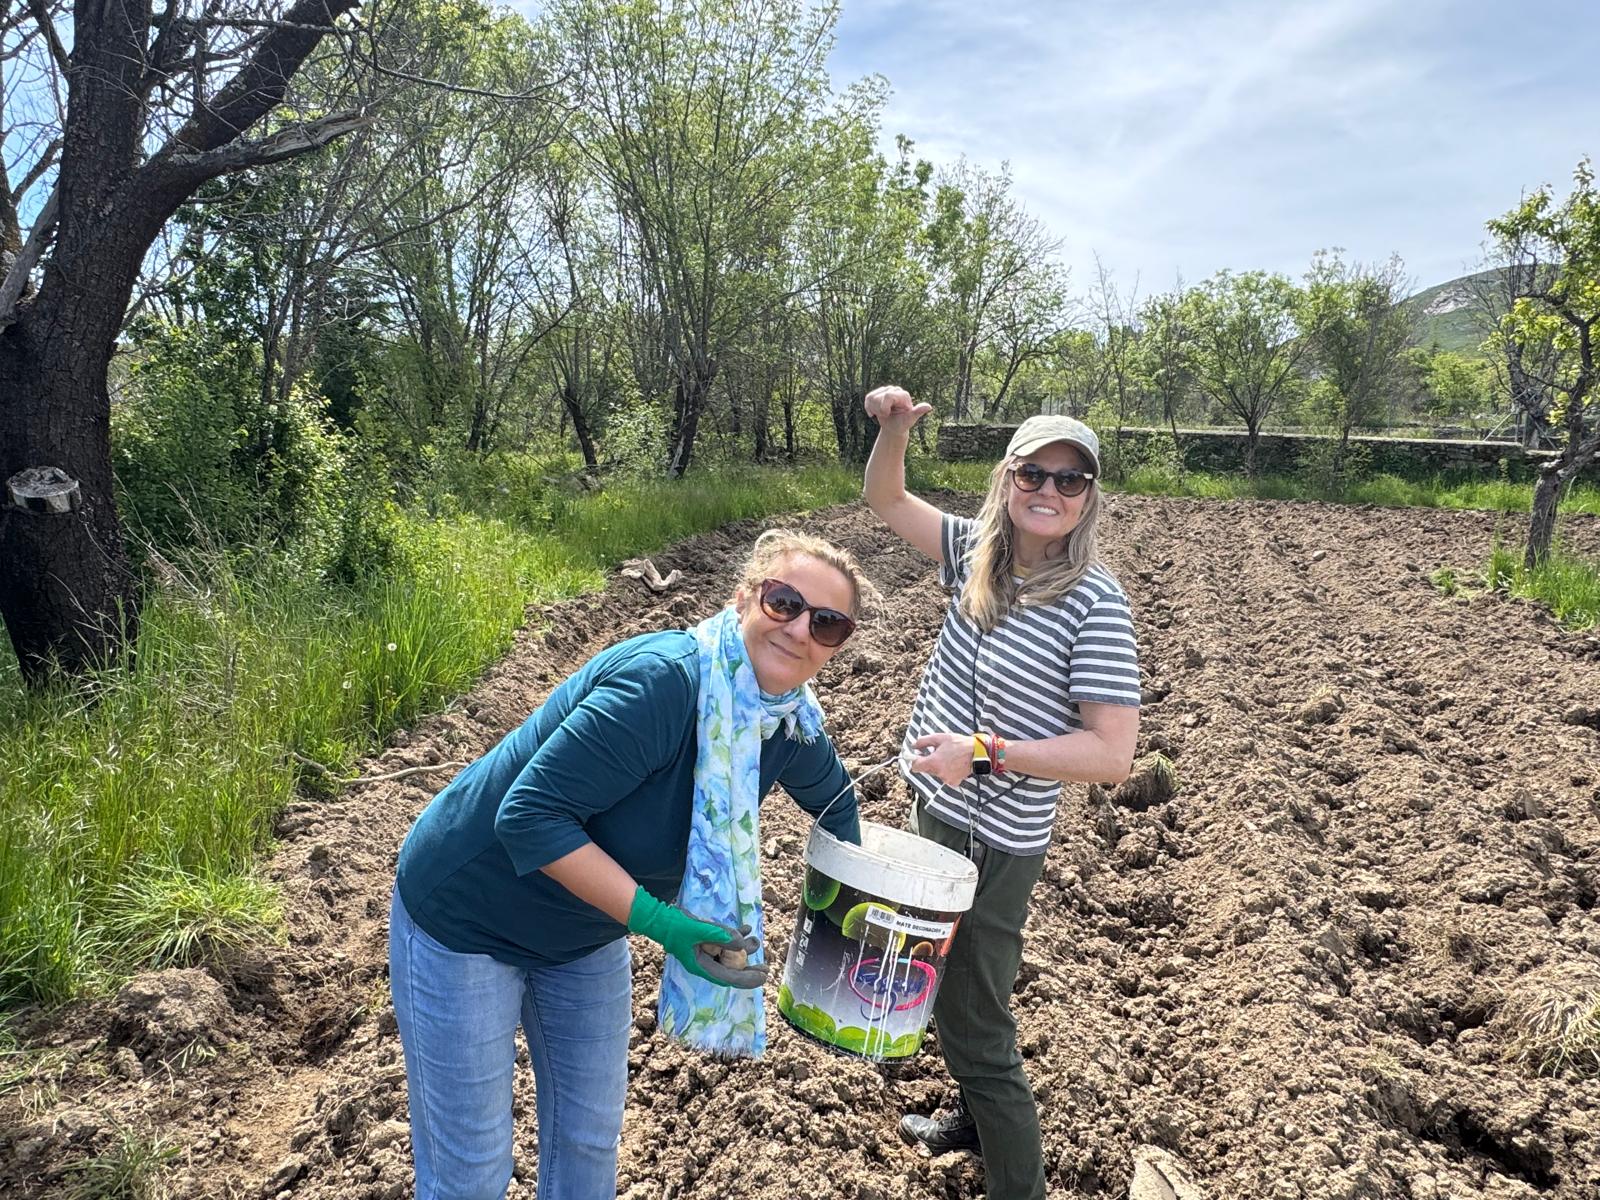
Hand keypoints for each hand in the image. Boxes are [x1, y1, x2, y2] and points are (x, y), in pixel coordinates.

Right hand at [626, 888, 766, 989]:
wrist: (661, 918)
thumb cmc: (676, 927)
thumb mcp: (700, 931)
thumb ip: (721, 936)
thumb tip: (744, 943)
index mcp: (703, 967)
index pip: (730, 978)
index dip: (748, 979)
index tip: (762, 976)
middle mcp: (707, 962)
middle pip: (732, 970)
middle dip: (749, 969)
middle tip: (765, 968)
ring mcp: (707, 951)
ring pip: (730, 955)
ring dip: (744, 948)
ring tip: (755, 940)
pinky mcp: (707, 940)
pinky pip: (725, 941)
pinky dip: (736, 935)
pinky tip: (746, 927)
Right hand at [865, 385, 931, 436]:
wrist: (894, 427)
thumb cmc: (903, 424)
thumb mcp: (909, 420)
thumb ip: (917, 412)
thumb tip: (928, 407)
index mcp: (903, 395)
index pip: (888, 395)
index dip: (884, 407)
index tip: (886, 414)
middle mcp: (895, 389)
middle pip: (878, 397)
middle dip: (879, 410)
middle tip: (887, 415)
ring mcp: (886, 390)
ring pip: (871, 397)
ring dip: (874, 409)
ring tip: (883, 414)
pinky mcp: (878, 393)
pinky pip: (868, 397)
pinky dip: (868, 408)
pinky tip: (874, 413)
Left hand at [908, 732, 973, 788]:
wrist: (978, 753)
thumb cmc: (959, 744)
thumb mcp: (939, 738)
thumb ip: (923, 741)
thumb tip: (913, 746)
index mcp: (933, 762)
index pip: (915, 766)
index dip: (915, 760)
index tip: (918, 755)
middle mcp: (939, 773)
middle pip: (926, 769)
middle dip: (928, 762)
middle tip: (937, 753)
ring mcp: (946, 779)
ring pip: (935, 773)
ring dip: (938, 767)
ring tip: (949, 757)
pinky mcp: (953, 782)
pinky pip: (945, 777)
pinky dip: (947, 772)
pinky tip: (954, 764)